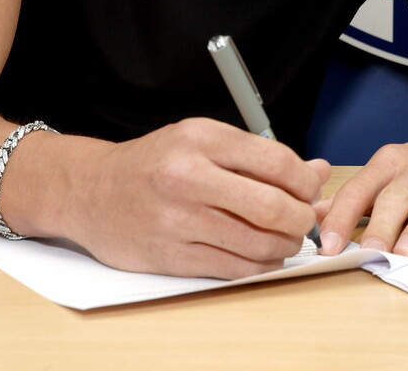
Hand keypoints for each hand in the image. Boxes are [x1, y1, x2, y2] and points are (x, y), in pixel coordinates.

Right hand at [62, 118, 328, 278]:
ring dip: (284, 246)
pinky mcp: (172, 256)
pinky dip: (259, 266)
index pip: (277, 163)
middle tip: (304, 220)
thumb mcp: (202, 140)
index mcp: (201, 138)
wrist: (91, 190)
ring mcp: (179, 220)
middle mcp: (189, 176)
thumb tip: (317, 172)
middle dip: (301, 219)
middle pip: (272, 207)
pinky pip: (234, 268)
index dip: (305, 183)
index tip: (309, 191)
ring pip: (258, 243)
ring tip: (284, 239)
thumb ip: (259, 156)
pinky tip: (261, 256)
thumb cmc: (154, 163)